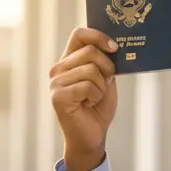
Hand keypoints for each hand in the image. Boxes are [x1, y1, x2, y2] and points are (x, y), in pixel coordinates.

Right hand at [49, 27, 118, 170]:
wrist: (92, 136)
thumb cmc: (98, 107)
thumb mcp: (106, 79)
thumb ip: (106, 61)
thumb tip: (115, 44)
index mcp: (69, 60)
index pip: (79, 34)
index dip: (99, 36)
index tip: (114, 48)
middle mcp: (59, 68)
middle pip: (90, 52)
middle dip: (108, 68)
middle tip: (106, 84)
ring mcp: (55, 82)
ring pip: (91, 69)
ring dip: (102, 86)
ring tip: (93, 98)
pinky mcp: (58, 96)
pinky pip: (88, 86)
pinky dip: (96, 96)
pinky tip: (87, 105)